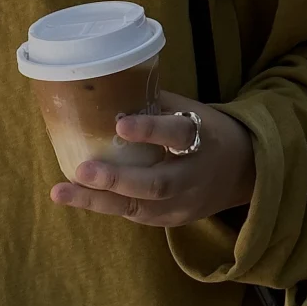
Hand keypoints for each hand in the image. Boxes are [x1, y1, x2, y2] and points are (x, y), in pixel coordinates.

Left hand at [50, 89, 255, 226]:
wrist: (244, 172)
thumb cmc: (208, 131)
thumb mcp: (192, 111)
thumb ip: (156, 103)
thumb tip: (109, 84)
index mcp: (202, 139)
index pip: (177, 134)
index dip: (150, 130)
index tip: (120, 123)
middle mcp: (194, 176)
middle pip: (157, 183)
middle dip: (116, 179)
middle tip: (82, 170)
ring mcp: (183, 203)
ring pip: (141, 207)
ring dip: (98, 201)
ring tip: (61, 192)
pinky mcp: (172, 221)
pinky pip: (137, 215)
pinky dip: (106, 206)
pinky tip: (78, 197)